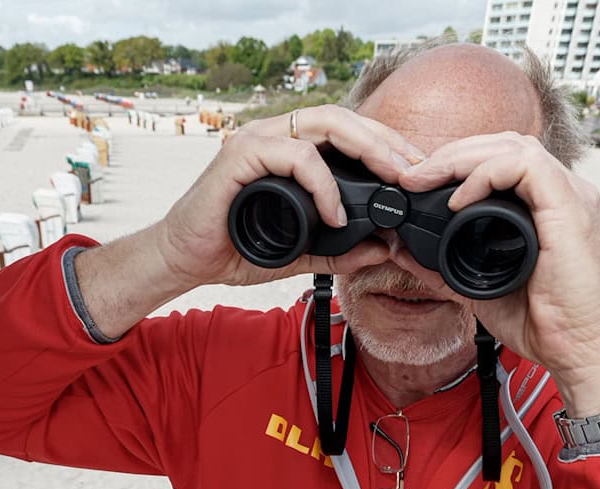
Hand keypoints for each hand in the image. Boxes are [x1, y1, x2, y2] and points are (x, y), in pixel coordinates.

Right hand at [158, 105, 424, 288]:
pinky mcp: (240, 155)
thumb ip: (337, 251)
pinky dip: (323, 184)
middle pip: (343, 118)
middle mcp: (274, 137)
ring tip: (390, 181)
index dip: (385, 145)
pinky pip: (296, 156)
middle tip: (415, 171)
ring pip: (323, 123)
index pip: (346, 131)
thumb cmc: (233, 248)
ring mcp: (256, 141)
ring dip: (366, 148)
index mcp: (289, 150)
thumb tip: (382, 249)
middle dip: (386, 141)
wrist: (184, 260)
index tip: (415, 172)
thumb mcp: (299, 252)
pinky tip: (335, 214)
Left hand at [397, 132, 599, 415]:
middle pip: (502, 143)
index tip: (416, 185)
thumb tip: (402, 250)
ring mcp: (570, 197)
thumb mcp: (479, 287)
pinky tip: (458, 201)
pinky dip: (485, 175)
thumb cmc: (546, 324)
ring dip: (461, 158)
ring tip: (425, 181)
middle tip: (410, 177)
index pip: (499, 158)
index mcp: (545, 205)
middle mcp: (561, 193)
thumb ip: (442, 265)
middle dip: (450, 153)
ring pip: (512, 145)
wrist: (583, 352)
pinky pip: (524, 166)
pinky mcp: (571, 208)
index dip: (455, 162)